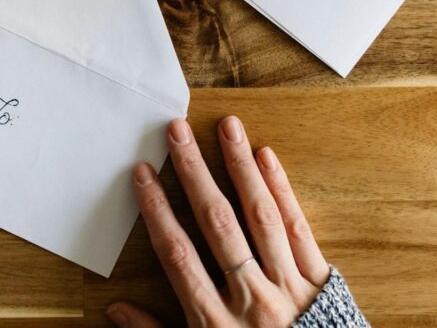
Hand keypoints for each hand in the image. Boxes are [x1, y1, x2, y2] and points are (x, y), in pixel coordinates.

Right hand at [108, 116, 330, 327]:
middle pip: (217, 224)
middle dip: (194, 173)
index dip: (157, 211)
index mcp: (214, 323)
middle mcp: (251, 298)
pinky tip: (268, 158)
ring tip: (227, 128)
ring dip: (241, 167)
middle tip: (176, 132)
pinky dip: (283, 191)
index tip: (142, 173)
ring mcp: (289, 287)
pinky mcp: (321, 282)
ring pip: (260, 216)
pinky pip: (299, 230)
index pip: (178, 254)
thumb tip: (115, 309)